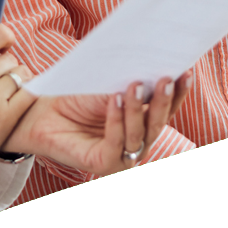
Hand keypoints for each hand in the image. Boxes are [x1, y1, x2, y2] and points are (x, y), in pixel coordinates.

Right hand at [0, 23, 36, 194]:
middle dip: (7, 68)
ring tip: (4, 96)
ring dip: (17, 83)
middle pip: (11, 58)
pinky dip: (26, 96)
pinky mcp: (6, 118)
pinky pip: (29, 96)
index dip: (5, 38)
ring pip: (22, 76)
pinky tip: (16, 102)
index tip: (3, 48)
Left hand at [2, 70, 193, 177]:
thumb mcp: (107, 85)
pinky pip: (115, 143)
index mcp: (142, 123)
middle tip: (167, 78)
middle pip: (157, 123)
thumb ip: (131, 82)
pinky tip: (115, 100)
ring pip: (139, 134)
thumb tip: (156, 63)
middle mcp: (136, 142)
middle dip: (164, 101)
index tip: (187, 71)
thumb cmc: (75, 96)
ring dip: (139, 109)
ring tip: (135, 84)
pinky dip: (117, 120)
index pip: (166, 109)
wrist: (40, 112)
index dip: (178, 93)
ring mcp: (121, 156)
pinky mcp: (102, 164)